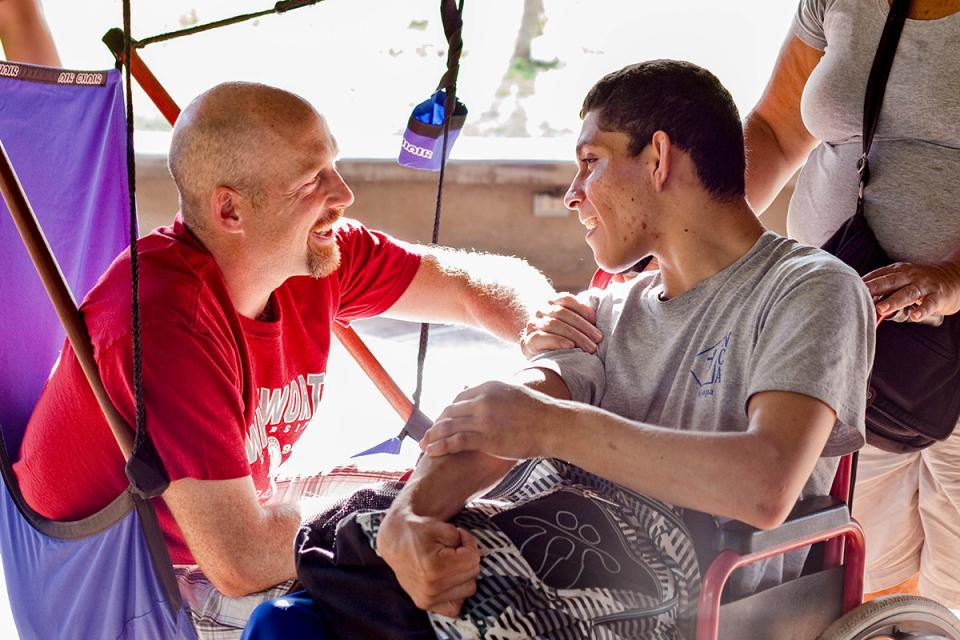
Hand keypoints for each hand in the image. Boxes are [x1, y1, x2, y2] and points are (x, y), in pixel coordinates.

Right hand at [377, 506, 479, 616]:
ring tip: (450, 562)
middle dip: (467, 558)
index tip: (459, 535)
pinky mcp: (425, 604)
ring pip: (469, 589)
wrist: (395, 541)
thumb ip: (462, 539)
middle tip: (453, 548)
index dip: (469, 543)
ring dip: (464, 574)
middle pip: (473, 574)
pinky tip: (450, 579)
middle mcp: (431, 589)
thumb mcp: (442, 527)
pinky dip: (457, 593)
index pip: (473, 559)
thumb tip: (472, 555)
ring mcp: (427, 600)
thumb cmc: (418, 531)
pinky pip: (455, 607)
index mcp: (435, 569)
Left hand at [421, 381, 562, 458]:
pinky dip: (440, 445)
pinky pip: (455, 440)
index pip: (459, 398)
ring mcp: (483, 417)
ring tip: (423, 445)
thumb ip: (498, 397)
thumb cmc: (540, 413)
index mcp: (489, 387)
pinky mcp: (485, 436)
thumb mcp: (515, 394)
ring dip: (432, 436)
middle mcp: (482, 399)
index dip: (448, 412)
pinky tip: (432, 451)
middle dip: (437, 424)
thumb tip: (494, 401)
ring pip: (448, 425)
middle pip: (450, 411)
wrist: (554, 424)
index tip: (442, 422)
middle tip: (428, 435)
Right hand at [521, 292, 602, 357]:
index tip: (595, 319)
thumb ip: (583, 315)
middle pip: (562, 313)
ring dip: (575, 336)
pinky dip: (557, 341)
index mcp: (552, 302)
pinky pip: (541, 338)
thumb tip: (601, 307)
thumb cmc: (564, 338)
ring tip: (590, 347)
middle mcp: (540, 310)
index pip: (566, 299)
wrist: (540, 354)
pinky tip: (570, 346)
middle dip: (583, 326)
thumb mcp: (572, 324)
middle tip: (598, 338)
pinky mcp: (526, 341)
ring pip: (553, 324)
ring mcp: (532, 325)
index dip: (581, 307)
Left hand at [864, 261, 959, 322]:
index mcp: (898, 271)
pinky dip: (922, 310)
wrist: (954, 277)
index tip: (848, 288)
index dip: (865, 282)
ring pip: (907, 292)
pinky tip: (914, 316)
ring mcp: (924, 286)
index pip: (879, 275)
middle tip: (860, 295)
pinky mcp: (937, 296)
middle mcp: (910, 276)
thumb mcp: (902, 280)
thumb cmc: (920, 282)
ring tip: (881, 309)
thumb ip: (884, 289)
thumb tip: (860, 301)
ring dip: (894, 300)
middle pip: (890, 282)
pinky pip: (929, 303)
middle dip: (875, 288)